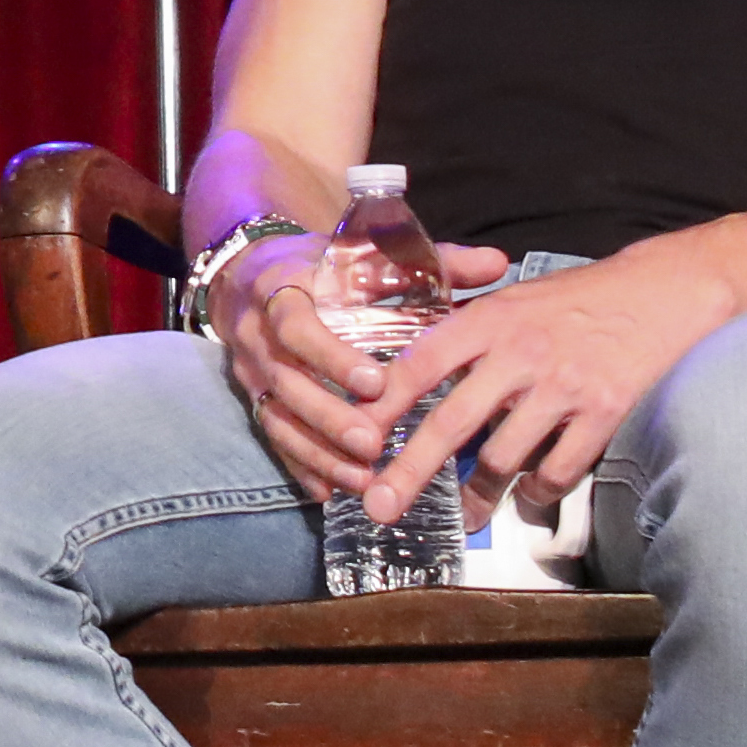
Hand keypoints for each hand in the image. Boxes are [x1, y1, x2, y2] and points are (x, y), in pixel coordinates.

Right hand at [215, 235, 515, 498]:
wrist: (250, 276)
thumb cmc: (324, 268)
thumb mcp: (368, 256)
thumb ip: (431, 262)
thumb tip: (497, 264)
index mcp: (282, 289)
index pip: (296, 324)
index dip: (331, 357)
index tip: (377, 383)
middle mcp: (257, 333)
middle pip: (285, 382)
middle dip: (327, 418)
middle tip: (373, 445)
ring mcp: (250, 372)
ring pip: (275, 418)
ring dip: (317, 452)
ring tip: (362, 477)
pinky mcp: (253, 400)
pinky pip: (272, 440)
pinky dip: (301, 467)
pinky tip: (333, 491)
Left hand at [352, 242, 740, 526]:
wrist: (659, 292)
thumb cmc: (575, 300)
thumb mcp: (511, 300)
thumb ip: (465, 336)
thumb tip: (408, 378)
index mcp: (489, 320)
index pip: (421, 364)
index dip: (382, 405)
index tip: (354, 439)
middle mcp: (520, 353)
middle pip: (452, 423)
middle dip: (410, 472)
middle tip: (380, 508)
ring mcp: (563, 385)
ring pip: (503, 457)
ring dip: (481, 495)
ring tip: (469, 512)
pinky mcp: (603, 413)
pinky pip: (556, 472)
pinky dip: (537, 494)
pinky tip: (529, 496)